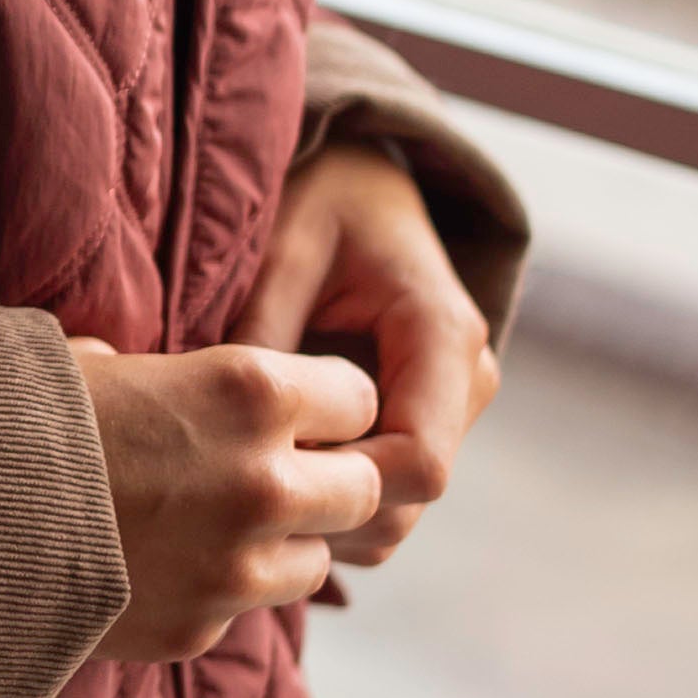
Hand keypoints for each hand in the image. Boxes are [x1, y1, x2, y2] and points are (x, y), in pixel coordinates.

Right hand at [64, 338, 386, 662]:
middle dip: (330, 481)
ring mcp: (237, 568)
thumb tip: (173, 381)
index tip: (297, 412)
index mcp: (251, 391)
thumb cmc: (15, 413)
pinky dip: (216, 592)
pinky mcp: (199, 629)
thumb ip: (178, 377)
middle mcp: (265, 482)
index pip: (362, 399)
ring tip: (212, 525)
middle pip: (365, 489)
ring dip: (282, 544)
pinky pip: (241, 610)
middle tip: (273, 474)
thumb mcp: (106, 361)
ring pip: (315, 560)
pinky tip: (156, 567)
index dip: (330, 405)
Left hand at [233, 141, 499, 571]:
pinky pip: (386, 500)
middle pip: (409, 502)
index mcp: (442, 336)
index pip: (420, 464)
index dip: (343, 488)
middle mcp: (466, 382)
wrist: (362, 182)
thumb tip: (231, 426)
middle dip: (323, 507)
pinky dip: (331, 503)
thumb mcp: (284, 247)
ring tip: (250, 468)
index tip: (265, 469)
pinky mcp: (428, 423)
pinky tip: (274, 466)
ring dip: (324, 512)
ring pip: (398, 514)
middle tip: (237, 477)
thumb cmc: (322, 203)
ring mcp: (454, 409)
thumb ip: (265, 333)